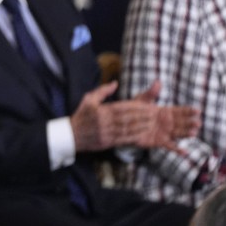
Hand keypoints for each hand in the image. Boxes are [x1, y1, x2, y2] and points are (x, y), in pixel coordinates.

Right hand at [70, 81, 200, 152]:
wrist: (71, 135)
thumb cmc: (82, 116)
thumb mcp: (88, 99)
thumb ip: (102, 91)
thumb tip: (115, 83)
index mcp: (101, 111)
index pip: (121, 108)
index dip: (135, 107)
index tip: (146, 106)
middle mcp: (104, 122)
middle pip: (126, 119)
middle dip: (141, 117)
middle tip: (154, 115)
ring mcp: (106, 133)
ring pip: (127, 129)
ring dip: (140, 127)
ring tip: (151, 124)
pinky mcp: (108, 142)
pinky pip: (123, 139)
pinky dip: (134, 137)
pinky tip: (142, 134)